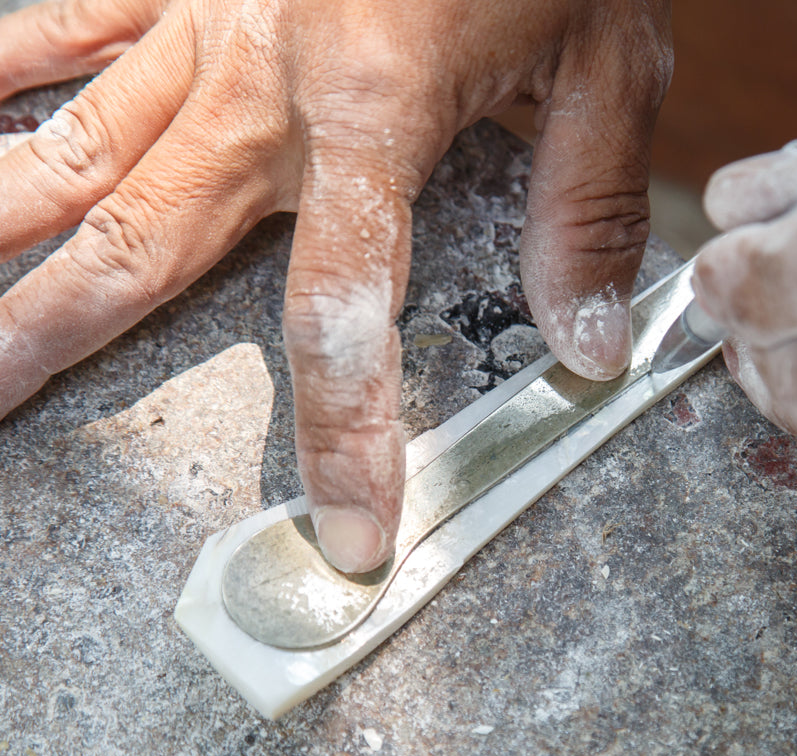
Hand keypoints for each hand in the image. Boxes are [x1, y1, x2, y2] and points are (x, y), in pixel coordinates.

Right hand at [0, 0, 670, 569]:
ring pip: (69, 149)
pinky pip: (55, 27)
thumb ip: (588, 208)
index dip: (344, 430)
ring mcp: (194, 21)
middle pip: (144, 243)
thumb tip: (587, 350)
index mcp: (376, 112)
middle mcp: (258, 83)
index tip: (347, 532)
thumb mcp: (611, 60)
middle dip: (58, 344)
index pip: (346, 306)